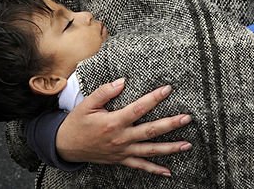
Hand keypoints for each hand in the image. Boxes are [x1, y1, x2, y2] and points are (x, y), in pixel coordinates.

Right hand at [55, 78, 191, 175]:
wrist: (66, 146)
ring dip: (170, 148)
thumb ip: (105, 92)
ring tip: (187, 144)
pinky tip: (168, 172)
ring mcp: (122, 151)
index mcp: (113, 122)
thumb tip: (123, 81)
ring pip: (150, 150)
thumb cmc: (77, 122)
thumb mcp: (87, 104)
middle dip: (171, 124)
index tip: (168, 89)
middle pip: (150, 131)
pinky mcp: (121, 160)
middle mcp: (121, 138)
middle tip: (187, 118)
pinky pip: (140, 166)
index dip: (154, 98)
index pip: (138, 109)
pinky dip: (154, 170)